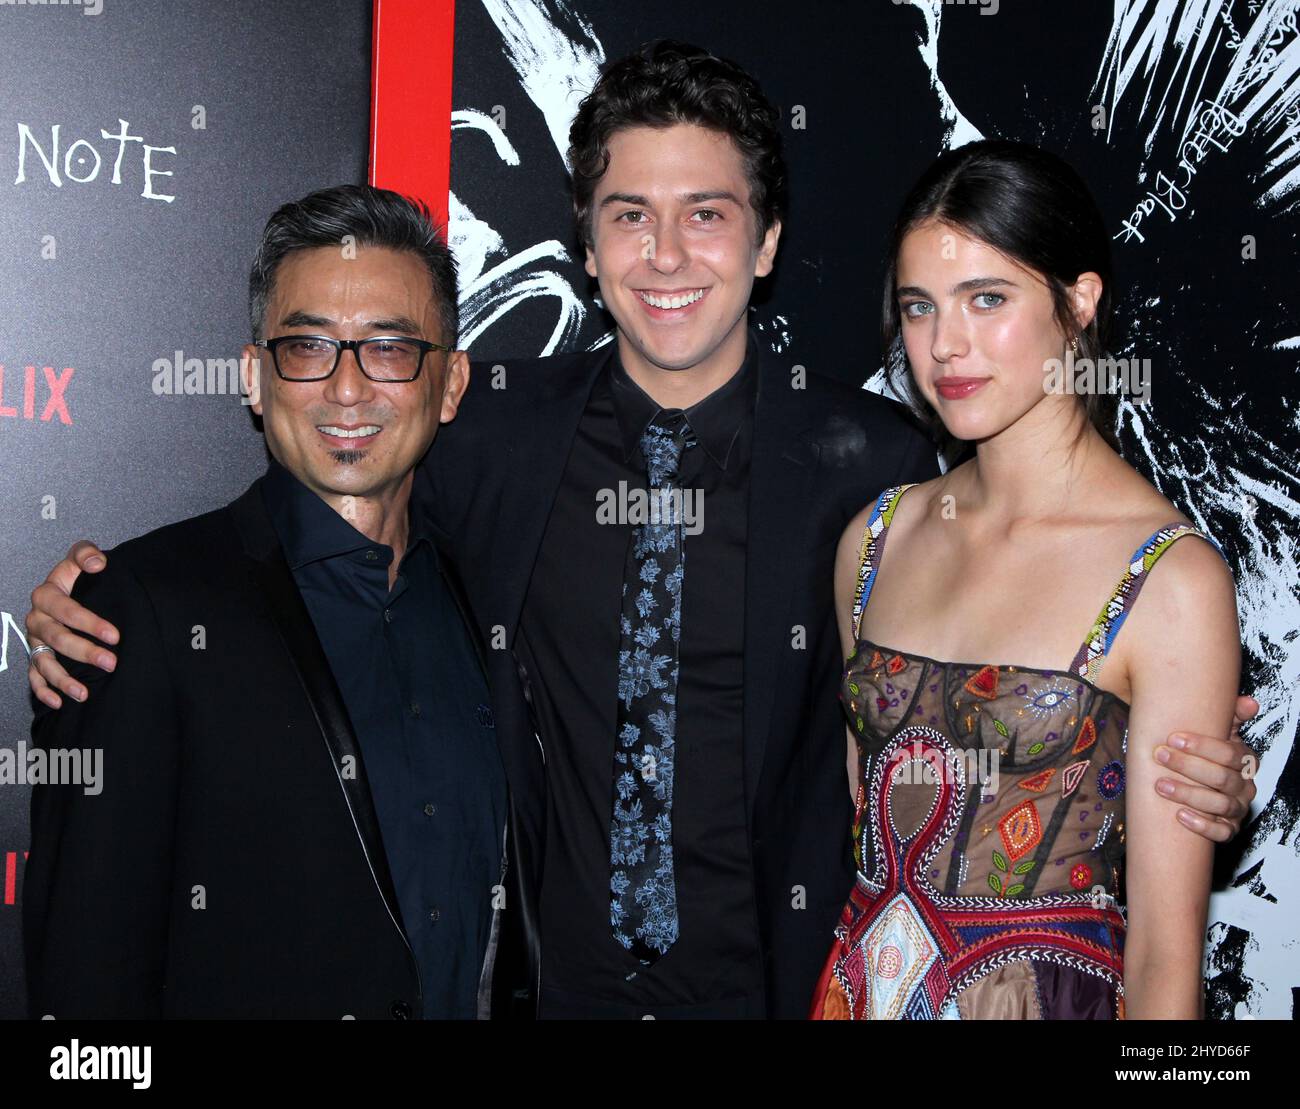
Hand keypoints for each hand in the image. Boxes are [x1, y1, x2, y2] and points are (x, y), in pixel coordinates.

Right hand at [26, 541, 114, 708]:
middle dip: (84, 653)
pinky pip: (34, 677)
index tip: (115, 636)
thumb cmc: (77, 576)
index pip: (67, 611)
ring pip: (44, 663)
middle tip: (111, 663)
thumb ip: (87, 554)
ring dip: (63, 680)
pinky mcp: (36, 655)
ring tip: (84, 693)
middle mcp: (37, 619)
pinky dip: (44, 691)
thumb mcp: (81, 557)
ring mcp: (35, 640)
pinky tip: (60, 702)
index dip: (90, 624)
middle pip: (58, 639)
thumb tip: (97, 563)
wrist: (67, 588)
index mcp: (46, 595)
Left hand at [1154, 694, 1259, 842]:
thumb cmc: (1204, 753)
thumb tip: (1249, 702)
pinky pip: (1221, 832)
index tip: (1173, 738)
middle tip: (1160, 756)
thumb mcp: (1216, 731)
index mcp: (1244, 761)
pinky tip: (1180, 816)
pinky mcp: (1229, 829)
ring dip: (1189, 795)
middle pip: (1222, 778)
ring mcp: (1238, 809)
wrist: (1199, 783)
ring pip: (1220, 805)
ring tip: (1161, 785)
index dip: (1203, 746)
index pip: (1231, 754)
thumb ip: (1230, 715)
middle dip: (1188, 766)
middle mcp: (1245, 786)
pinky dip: (1202, 825)